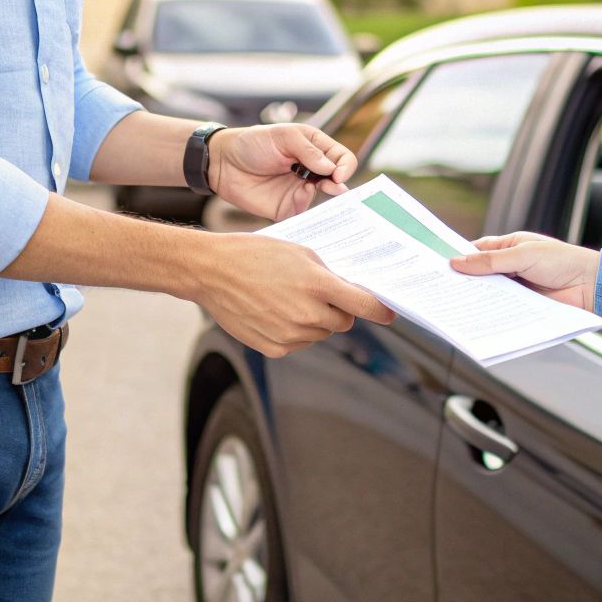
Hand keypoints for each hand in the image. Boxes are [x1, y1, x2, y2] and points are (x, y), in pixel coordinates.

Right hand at [190, 233, 396, 356]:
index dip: (380, 311)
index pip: (363, 305)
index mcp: (317, 285)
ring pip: (319, 334)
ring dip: (313, 321)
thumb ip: (328, 275)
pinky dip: (292, 332)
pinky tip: (272, 312)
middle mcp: (307, 314)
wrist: (212, 271)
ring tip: (285, 299)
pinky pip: (298, 343)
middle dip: (336, 310)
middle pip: (342, 323)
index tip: (389, 314)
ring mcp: (290, 335)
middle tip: (315, 294)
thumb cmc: (254, 254)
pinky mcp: (274, 348)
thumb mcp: (299, 252)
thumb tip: (349, 292)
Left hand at [209, 124, 356, 221]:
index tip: (337, 174)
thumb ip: (309, 151)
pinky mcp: (286, 208)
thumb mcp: (283, 136)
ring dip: (320, 197)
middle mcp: (311, 171)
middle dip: (338, 185)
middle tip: (332, 186)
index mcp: (314, 149)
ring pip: (323, 201)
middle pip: (337, 182)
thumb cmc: (253, 143)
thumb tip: (332, 169)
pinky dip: (305, 206)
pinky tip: (297, 195)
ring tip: (307, 188)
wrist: (222, 162)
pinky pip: (303, 213)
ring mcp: (299, 190)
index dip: (345, 166)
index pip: (343, 158)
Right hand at [449, 232, 601, 311]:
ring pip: (489, 292)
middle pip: (480, 273)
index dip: (460, 257)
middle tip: (442, 287)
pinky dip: (491, 311)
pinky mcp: (523, 305)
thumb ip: (491, 261)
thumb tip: (458, 262)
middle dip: (464, 279)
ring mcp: (517, 287)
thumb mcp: (523, 254)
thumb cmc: (563, 261)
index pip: (478, 250)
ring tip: (455, 303)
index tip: (440, 265)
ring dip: (476, 297)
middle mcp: (511, 267)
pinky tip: (478, 314)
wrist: (591, 285)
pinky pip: (502, 308)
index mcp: (510, 246)